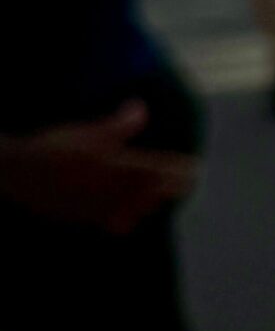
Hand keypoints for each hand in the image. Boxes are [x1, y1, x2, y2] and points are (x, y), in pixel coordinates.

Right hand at [0, 101, 196, 230]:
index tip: (195, 168)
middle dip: (174, 187)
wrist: (21, 174)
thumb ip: (121, 124)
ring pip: (140, 209)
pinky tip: (129, 216)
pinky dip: (128, 217)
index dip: (182, 170)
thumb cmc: (57, 149)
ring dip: (154, 202)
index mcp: (124, 168)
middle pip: (157, 192)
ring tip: (161, 196)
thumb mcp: (91, 132)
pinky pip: (116, 222)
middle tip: (188, 183)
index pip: (163, 171)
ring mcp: (106, 207)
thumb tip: (140, 108)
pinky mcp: (88, 217)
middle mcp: (120, 191)